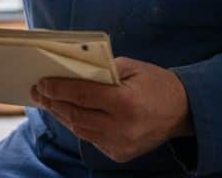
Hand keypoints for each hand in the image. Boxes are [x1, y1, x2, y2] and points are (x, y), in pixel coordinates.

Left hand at [30, 57, 192, 163]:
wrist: (183, 111)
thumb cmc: (155, 83)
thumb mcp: (131, 67)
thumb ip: (102, 69)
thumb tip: (69, 71)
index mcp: (125, 103)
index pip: (82, 95)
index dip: (58, 89)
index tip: (41, 83)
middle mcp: (122, 128)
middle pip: (76, 116)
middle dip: (54, 103)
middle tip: (38, 92)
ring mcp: (120, 145)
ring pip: (80, 130)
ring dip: (62, 115)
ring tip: (48, 102)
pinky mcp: (120, 154)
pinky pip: (91, 138)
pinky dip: (78, 125)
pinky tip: (68, 114)